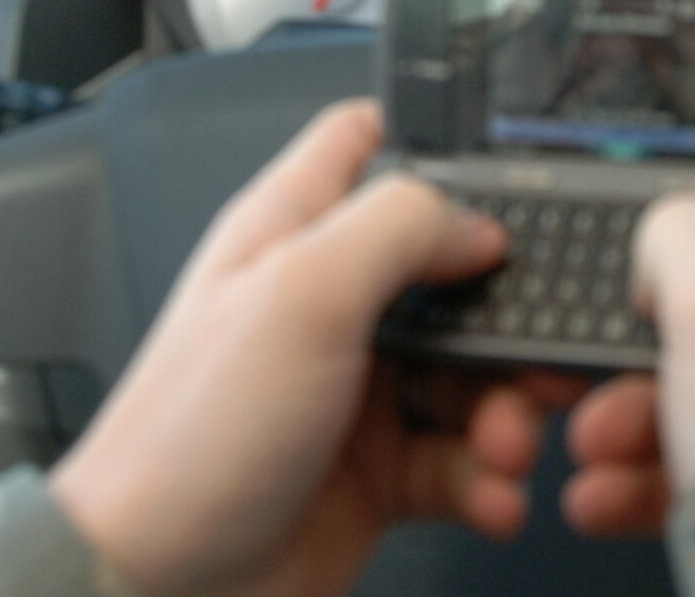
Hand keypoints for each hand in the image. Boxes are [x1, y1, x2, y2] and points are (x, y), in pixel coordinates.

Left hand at [51, 100, 555, 596]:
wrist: (159, 586)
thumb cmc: (190, 437)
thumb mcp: (300, 295)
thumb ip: (396, 228)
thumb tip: (476, 219)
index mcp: (291, 231)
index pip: (361, 143)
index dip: (431, 142)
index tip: (505, 174)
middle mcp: (325, 302)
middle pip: (448, 269)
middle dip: (506, 312)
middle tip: (535, 352)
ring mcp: (352, 387)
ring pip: (469, 372)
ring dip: (509, 409)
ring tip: (504, 446)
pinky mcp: (374, 471)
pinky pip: (462, 459)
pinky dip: (489, 479)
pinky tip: (489, 496)